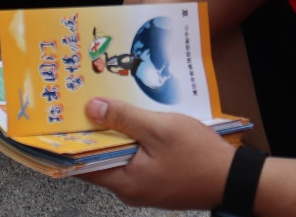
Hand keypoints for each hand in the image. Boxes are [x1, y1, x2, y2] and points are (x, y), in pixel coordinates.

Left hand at [80, 97, 235, 210]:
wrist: (235, 178)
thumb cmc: (198, 156)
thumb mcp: (158, 129)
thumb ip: (123, 118)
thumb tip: (91, 108)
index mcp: (125, 182)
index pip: (83, 165)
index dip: (70, 142)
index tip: (60, 121)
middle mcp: (130, 190)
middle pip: (99, 159)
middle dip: (92, 133)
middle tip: (83, 105)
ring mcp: (144, 188)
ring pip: (118, 158)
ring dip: (113, 136)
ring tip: (106, 108)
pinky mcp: (156, 182)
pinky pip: (134, 161)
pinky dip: (129, 143)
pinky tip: (131, 123)